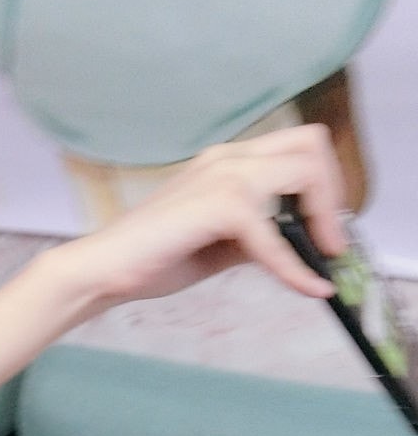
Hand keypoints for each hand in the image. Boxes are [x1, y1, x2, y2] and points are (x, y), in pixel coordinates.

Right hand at [69, 124, 348, 310]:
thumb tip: (298, 245)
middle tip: (331, 242)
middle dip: (333, 193)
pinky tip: (306, 289)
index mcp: (226, 162)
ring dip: (324, 220)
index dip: (323, 184)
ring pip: (303, 172)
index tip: (325, 229)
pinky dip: (294, 267)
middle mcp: (228, 158)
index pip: (296, 148)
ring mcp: (222, 176)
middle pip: (310, 145)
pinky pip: (275, 235)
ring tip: (325, 262)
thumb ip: (256, 236)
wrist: (103, 270)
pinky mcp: (219, 206)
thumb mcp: (218, 245)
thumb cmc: (150, 259)